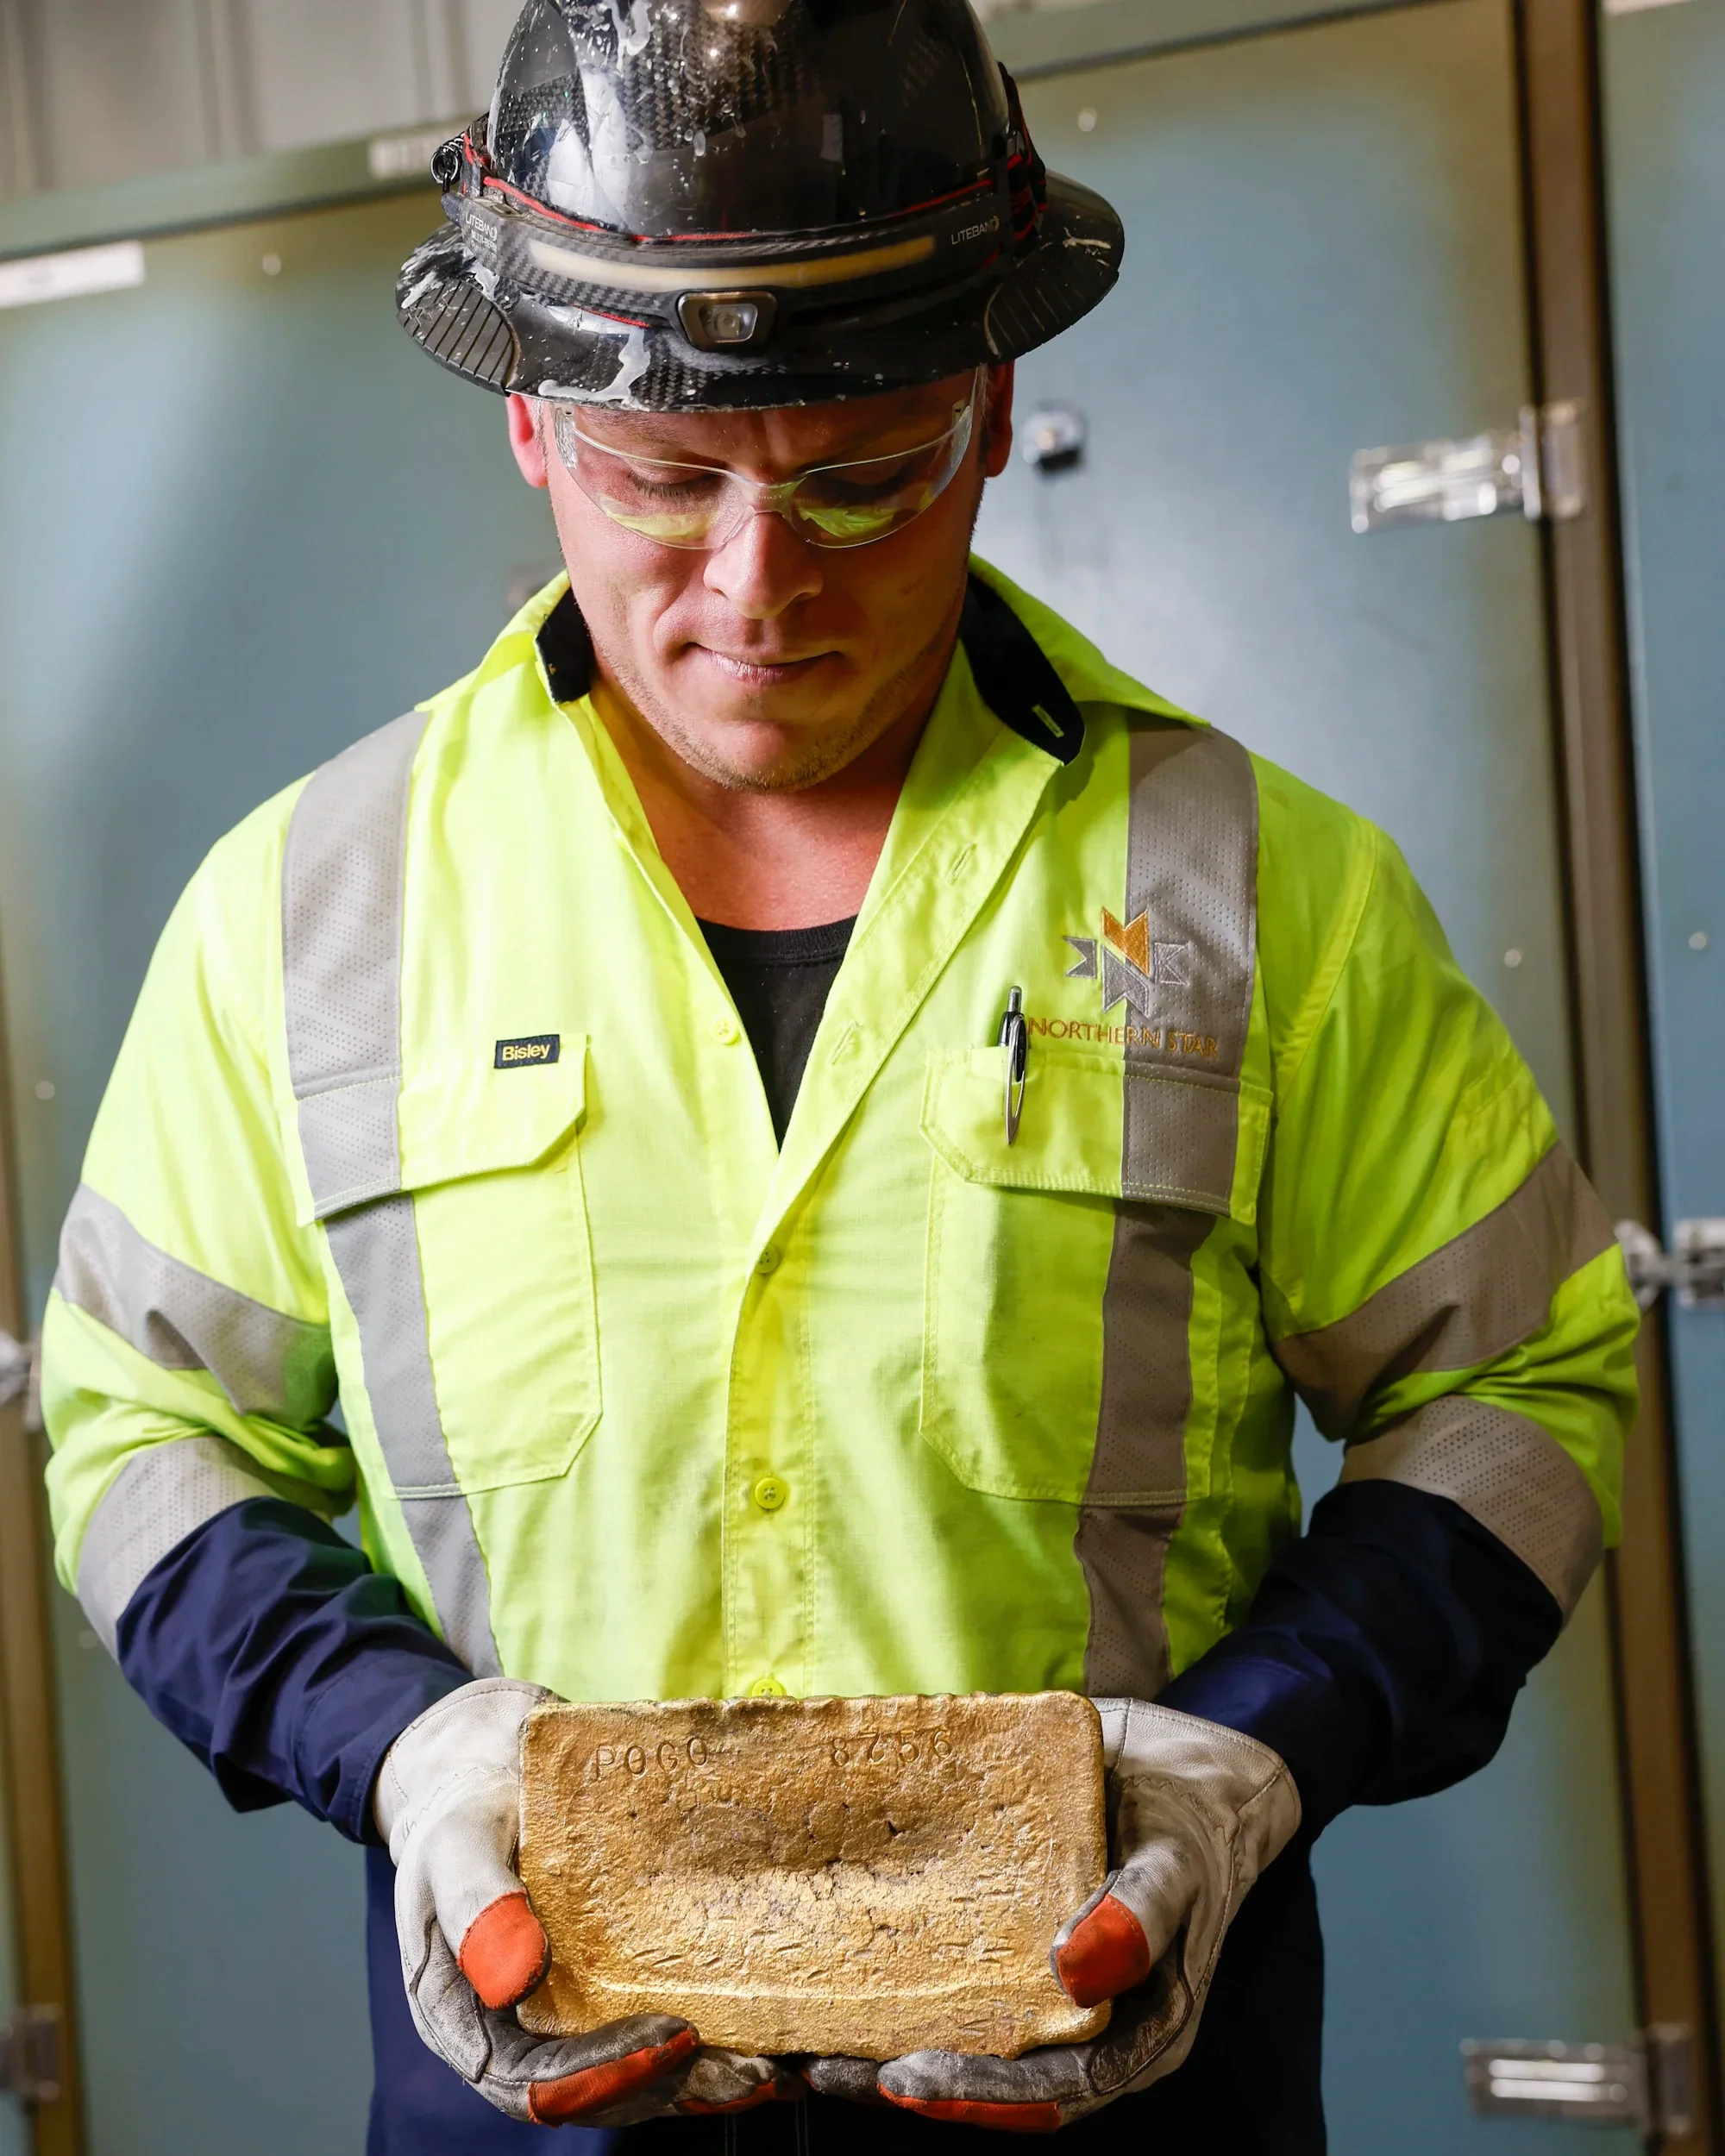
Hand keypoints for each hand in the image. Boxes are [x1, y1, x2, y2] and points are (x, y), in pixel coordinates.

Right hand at [375, 1678, 797, 2123]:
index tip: (674, 2039)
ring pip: (640, 2073)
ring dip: (708, 2080)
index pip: (534, 2080)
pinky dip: (717, 2039)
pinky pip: (662, 2025)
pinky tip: (775, 2035)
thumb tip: (514, 1980)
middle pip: (600, 2091)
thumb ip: (475, 1906)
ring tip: (774, 2069)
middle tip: (751, 2072)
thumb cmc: (467, 1813)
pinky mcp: (616, 1990)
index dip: (604, 2073)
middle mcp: (525, 2038)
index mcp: (470, 2022)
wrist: (495, 1775)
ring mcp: (574, 2019)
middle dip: (676, 2085)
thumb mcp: (457, 1843)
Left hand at [809, 1700, 1299, 2132]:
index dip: (980, 2091)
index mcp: (1142, 2028)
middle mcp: (1093, 2030)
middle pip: (1000, 2084)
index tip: (905, 2077)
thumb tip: (1077, 1972)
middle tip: (827, 2070)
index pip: (1056, 2087)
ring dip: (893, 2053)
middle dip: (913, 2084)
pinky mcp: (1018, 1955)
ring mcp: (1052, 1997)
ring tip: (809, 2048)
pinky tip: (839, 1985)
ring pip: (972, 2047)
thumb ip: (1141, 1909)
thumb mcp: (1178, 1854)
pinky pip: (961, 1991)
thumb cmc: (1189, 1815)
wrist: (1186, 1766)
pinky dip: (904, 1997)